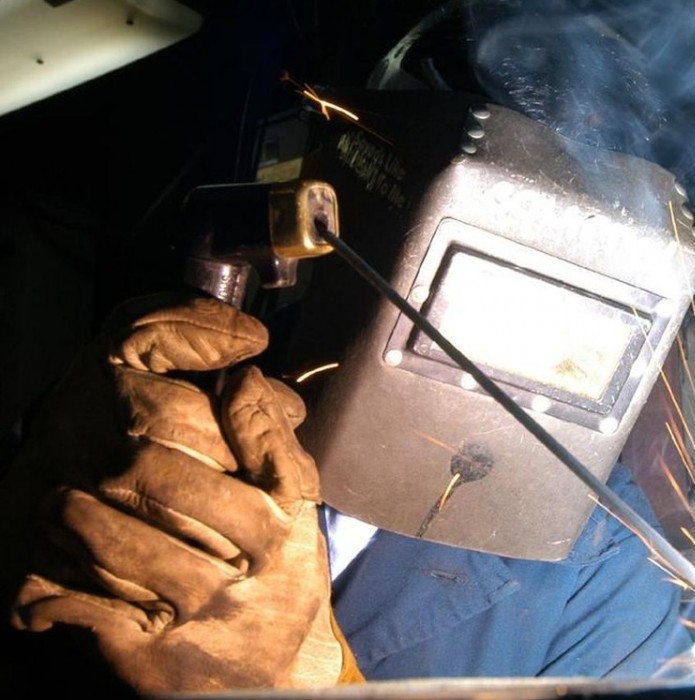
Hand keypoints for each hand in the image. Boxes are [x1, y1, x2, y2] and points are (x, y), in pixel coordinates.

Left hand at [0, 293, 362, 692]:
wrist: (275, 684)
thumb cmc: (281, 579)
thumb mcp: (298, 512)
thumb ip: (271, 444)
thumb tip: (239, 374)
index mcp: (282, 532)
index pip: (229, 459)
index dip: (181, 427)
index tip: (156, 412)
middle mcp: (241, 576)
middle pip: (156, 489)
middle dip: (116, 465)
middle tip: (99, 464)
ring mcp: (192, 619)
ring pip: (109, 543)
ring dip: (69, 515)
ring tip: (59, 505)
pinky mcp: (148, 659)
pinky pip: (80, 606)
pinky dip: (47, 585)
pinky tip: (42, 573)